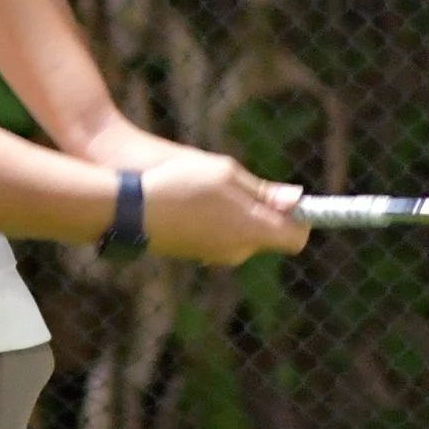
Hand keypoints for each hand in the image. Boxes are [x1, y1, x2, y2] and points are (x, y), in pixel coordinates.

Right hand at [95, 141, 308, 265]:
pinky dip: (216, 220)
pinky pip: (222, 237)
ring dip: (237, 213)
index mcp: (251, 229)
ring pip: (245, 234)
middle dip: (263, 211)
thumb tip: (297, 199)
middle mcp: (239, 249)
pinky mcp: (198, 254)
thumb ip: (262, 190)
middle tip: (236, 182)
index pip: (296, 238)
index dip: (299, 218)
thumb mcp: (225, 173)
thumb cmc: (178, 182)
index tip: (287, 199)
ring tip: (207, 188)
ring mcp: (217, 255)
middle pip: (270, 235)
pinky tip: (191, 201)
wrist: (129, 207)